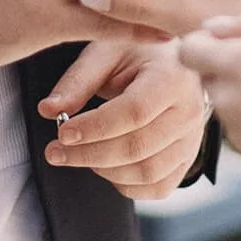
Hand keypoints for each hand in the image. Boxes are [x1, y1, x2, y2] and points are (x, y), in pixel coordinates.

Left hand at [38, 40, 208, 200]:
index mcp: (172, 77)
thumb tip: (47, 110)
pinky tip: (104, 166)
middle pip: (138, 147)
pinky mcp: (188, 159)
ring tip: (79, 155)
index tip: (62, 133)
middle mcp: (190, 111)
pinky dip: (125, 184)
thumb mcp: (105, 53)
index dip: (94, 128)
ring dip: (103, 171)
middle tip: (55, 152)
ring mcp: (192, 139)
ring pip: (147, 173)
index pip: (134, 112)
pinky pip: (157, 187)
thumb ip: (77, 82)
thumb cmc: (137, 54)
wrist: (174, 63)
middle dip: (88, 155)